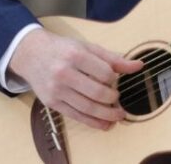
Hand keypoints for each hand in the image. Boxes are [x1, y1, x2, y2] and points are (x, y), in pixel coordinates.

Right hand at [7, 27, 142, 129]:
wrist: (32, 55)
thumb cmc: (63, 50)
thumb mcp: (87, 47)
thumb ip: (113, 59)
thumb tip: (138, 66)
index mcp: (75, 55)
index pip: (104, 72)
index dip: (113, 78)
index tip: (113, 79)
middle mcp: (64, 73)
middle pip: (97, 92)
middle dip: (113, 99)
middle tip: (117, 99)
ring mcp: (57, 90)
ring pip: (88, 108)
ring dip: (107, 115)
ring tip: (118, 115)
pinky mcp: (52, 103)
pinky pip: (76, 116)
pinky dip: (94, 122)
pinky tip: (105, 124)